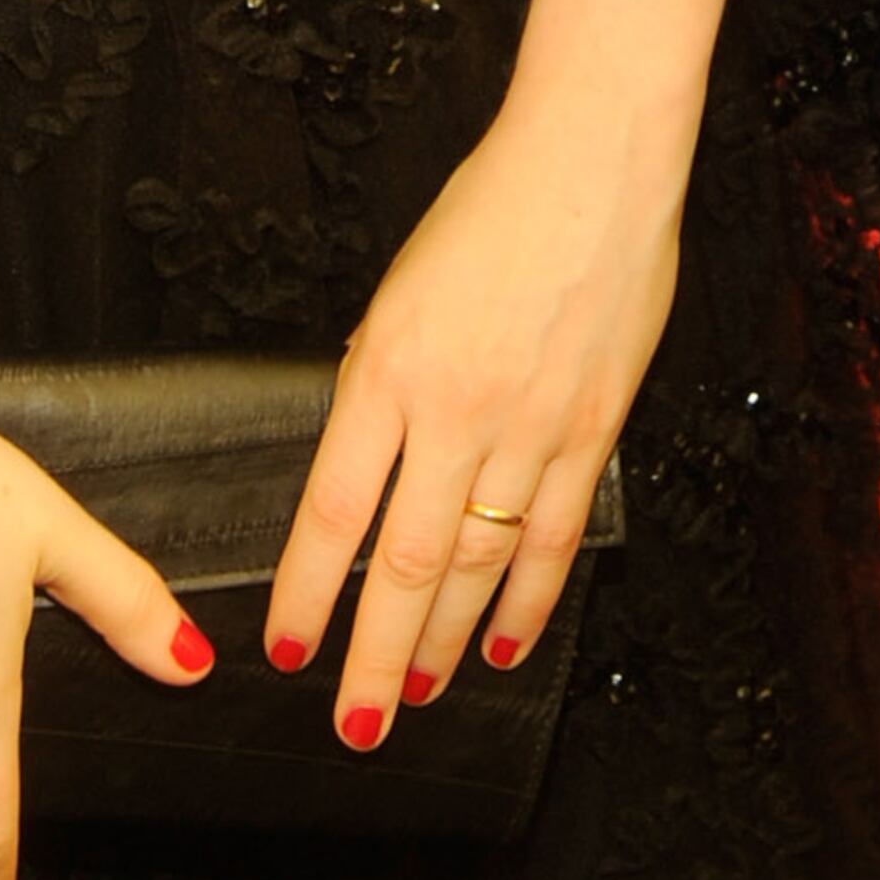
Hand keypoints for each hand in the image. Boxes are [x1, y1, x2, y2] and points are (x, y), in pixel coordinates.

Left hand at [265, 80, 685, 746]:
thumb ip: (381, 387)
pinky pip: (555, 533)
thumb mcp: (399, 293)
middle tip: (353, 720)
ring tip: (419, 695)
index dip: (307, 592)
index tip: (287, 649)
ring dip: (447, 642)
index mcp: (388, 368)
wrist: (592, 159)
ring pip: (480, 562)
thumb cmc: (490, 210)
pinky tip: (508, 644)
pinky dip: (530, 599)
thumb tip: (365, 478)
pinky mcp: (593, 425)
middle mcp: (456, 407)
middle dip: (374, 653)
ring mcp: (530, 422)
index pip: (333, 510)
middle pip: (406, 561)